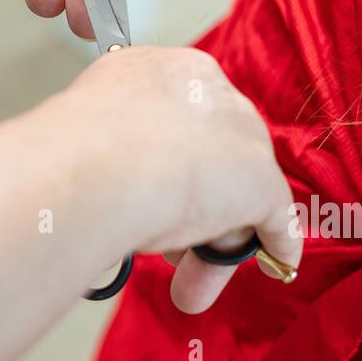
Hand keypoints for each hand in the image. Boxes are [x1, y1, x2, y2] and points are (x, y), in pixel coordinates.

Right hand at [54, 47, 300, 312]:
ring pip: (235, 195)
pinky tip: (277, 264)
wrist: (105, 158)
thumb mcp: (95, 120)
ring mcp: (243, 138)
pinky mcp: (263, 183)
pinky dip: (277, 244)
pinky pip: (277, 218)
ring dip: (214, 246)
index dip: (173, 166)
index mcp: (175, 72)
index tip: (158, 193)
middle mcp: (216, 95)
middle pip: (214, 159)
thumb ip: (117, 138)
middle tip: (169, 251)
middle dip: (194, 211)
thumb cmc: (84, 142)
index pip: (187, 123)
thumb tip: (115, 168)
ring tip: (186, 288)